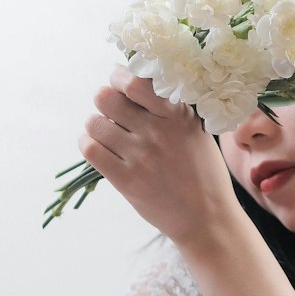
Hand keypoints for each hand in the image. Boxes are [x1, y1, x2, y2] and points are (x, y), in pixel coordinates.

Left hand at [78, 65, 243, 242]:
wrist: (206, 217)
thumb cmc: (203, 172)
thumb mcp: (195, 131)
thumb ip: (170, 108)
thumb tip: (134, 81)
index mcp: (176, 115)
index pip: (134, 82)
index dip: (118, 77)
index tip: (120, 83)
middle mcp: (156, 132)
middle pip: (104, 98)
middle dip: (105, 102)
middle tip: (112, 112)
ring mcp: (140, 156)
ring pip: (93, 123)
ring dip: (96, 126)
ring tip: (107, 134)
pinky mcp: (126, 180)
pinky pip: (90, 149)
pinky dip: (88, 144)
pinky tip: (99, 149)